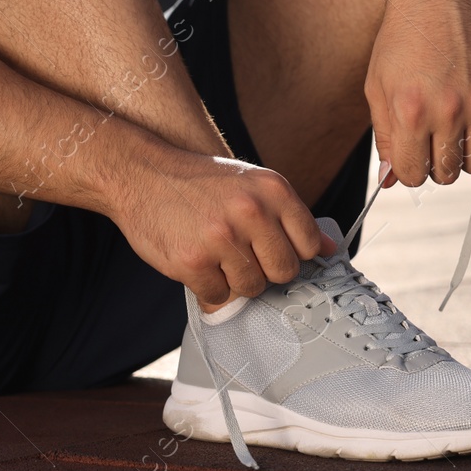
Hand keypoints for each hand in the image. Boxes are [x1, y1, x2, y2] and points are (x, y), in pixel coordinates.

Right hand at [107, 147, 333, 305]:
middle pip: (284, 271)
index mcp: (273, 190)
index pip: (309, 244)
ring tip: (217, 256)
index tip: (274, 251)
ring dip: (235, 280)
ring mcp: (221, 238)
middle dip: (266, 271)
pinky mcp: (192, 262)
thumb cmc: (200, 183)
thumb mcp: (252, 184)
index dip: (293, 254)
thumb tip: (329, 248)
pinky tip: (197, 263)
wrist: (142, 174)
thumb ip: (290, 216)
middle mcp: (251, 212)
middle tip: (243, 256)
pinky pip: (217, 296)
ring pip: (252, 288)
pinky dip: (208, 288)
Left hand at [365, 0, 470, 187]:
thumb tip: (390, 180)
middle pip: (446, 174)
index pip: (412, 175)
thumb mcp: (378, 89)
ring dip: (463, 157)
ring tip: (453, 133)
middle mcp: (449, 109)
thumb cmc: (401, 41)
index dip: (406, 171)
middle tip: (429, 143)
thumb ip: (385, 138)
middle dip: (434, 166)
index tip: (408, 155)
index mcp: (411, 110)